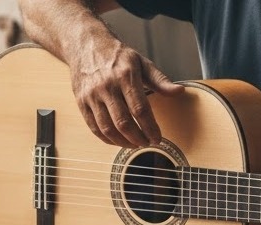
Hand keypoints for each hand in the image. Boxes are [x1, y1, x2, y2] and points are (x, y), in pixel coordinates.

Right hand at [69, 38, 183, 148]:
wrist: (86, 45)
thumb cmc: (117, 56)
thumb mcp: (142, 63)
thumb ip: (160, 80)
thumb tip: (179, 91)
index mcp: (125, 76)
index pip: (140, 109)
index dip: (150, 127)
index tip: (157, 138)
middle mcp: (106, 86)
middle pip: (123, 122)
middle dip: (138, 138)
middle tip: (147, 143)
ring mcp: (91, 96)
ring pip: (107, 128)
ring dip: (123, 142)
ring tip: (135, 144)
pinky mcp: (81, 102)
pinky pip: (94, 128)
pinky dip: (107, 139)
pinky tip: (119, 140)